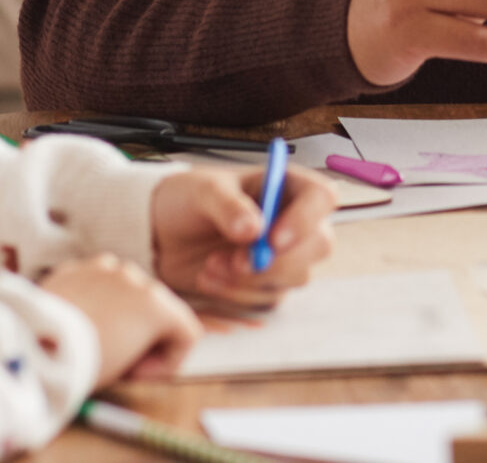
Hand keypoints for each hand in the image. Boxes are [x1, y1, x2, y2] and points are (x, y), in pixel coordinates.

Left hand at [37, 253, 200, 383]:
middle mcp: (136, 279)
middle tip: (122, 361)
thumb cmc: (83, 362)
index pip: (187, 332)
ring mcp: (106, 269)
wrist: (33, 345)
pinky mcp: (77, 268)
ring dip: (120, 313)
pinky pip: (97, 284)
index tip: (141, 375)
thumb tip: (141, 348)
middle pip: (158, 307)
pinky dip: (94, 301)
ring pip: (127, 291)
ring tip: (95, 340)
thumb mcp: (125, 368)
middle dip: (146, 333)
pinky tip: (76, 324)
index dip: (170, 361)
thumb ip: (144, 353)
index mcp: (156, 304)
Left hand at [150, 165, 337, 306]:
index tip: (272, 239)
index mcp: (289, 186)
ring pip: (293, 277)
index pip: (322, 198)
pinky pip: (268, 299)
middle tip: (236, 262)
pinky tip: (208, 277)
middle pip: (318, 245)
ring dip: (250, 278)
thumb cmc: (190, 200)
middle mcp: (296, 222)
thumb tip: (254, 229)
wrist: (164, 234)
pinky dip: (237, 294)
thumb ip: (228, 206)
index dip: (306, 220)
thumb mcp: (203, 192)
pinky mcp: (268, 286)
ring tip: (209, 264)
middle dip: (277, 259)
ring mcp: (286, 257)